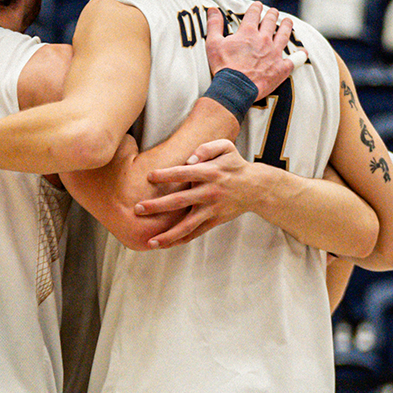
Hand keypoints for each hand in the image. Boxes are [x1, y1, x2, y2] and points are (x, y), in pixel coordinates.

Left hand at [138, 139, 258, 248]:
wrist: (255, 188)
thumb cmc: (234, 165)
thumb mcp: (226, 147)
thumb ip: (207, 148)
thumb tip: (189, 159)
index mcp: (210, 172)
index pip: (184, 173)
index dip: (166, 175)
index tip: (149, 176)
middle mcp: (209, 192)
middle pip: (180, 200)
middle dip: (157, 206)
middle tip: (137, 209)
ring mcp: (212, 209)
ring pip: (187, 225)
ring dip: (168, 234)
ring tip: (150, 241)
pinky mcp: (214, 221)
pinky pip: (195, 233)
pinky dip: (180, 240)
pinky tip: (165, 244)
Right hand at [206, 3, 297, 96]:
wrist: (235, 88)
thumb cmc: (223, 66)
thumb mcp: (213, 43)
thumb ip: (214, 24)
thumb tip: (212, 9)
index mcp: (248, 32)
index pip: (254, 14)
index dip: (256, 8)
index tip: (258, 5)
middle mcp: (263, 39)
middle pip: (270, 22)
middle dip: (272, 14)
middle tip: (273, 12)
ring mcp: (274, 53)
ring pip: (284, 35)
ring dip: (286, 27)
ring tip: (288, 22)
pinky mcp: (281, 67)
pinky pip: (294, 60)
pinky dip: (299, 56)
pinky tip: (303, 53)